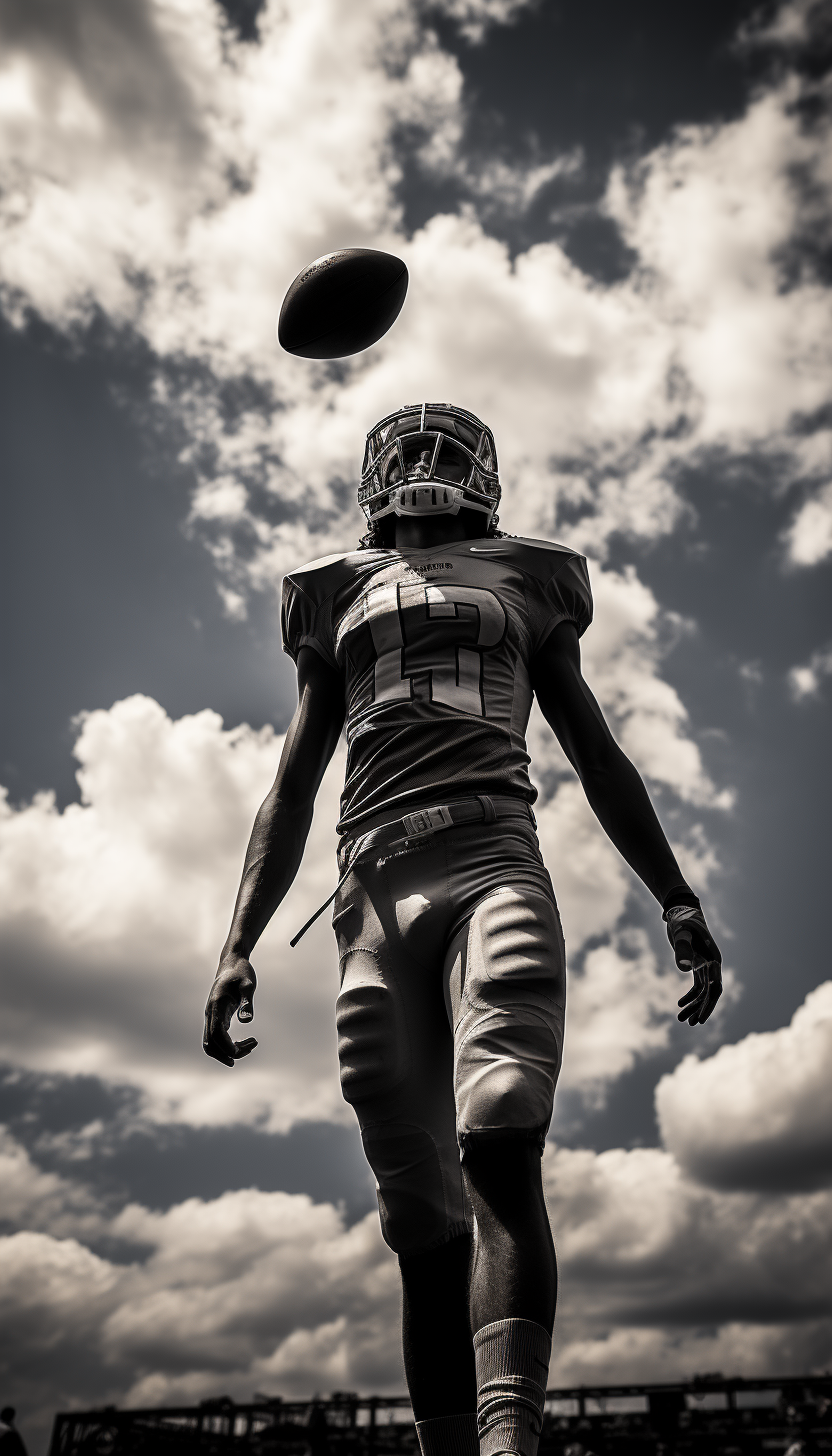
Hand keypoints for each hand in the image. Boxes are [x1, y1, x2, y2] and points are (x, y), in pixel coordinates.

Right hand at [203, 952, 257, 1066]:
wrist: (231, 964)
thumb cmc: (242, 972)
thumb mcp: (248, 985)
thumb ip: (246, 1002)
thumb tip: (246, 1021)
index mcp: (216, 1005)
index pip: (216, 1034)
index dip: (228, 1046)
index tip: (248, 1047)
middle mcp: (210, 1013)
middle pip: (210, 1044)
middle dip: (229, 1053)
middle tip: (251, 1048)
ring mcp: (211, 1016)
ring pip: (210, 1044)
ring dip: (225, 1052)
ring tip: (248, 1049)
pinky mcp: (215, 1017)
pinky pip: (215, 1038)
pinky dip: (225, 1046)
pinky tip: (240, 1044)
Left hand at [664, 903, 722, 1025]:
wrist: (681, 911)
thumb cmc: (683, 921)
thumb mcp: (681, 933)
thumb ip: (683, 949)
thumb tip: (684, 968)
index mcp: (713, 959)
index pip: (714, 987)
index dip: (708, 1004)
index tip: (700, 1018)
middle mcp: (712, 964)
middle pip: (710, 993)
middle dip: (701, 1009)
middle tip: (690, 1023)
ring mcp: (705, 965)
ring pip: (702, 992)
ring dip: (694, 1005)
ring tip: (681, 1019)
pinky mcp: (696, 965)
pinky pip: (696, 986)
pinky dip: (690, 996)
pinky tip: (680, 1004)